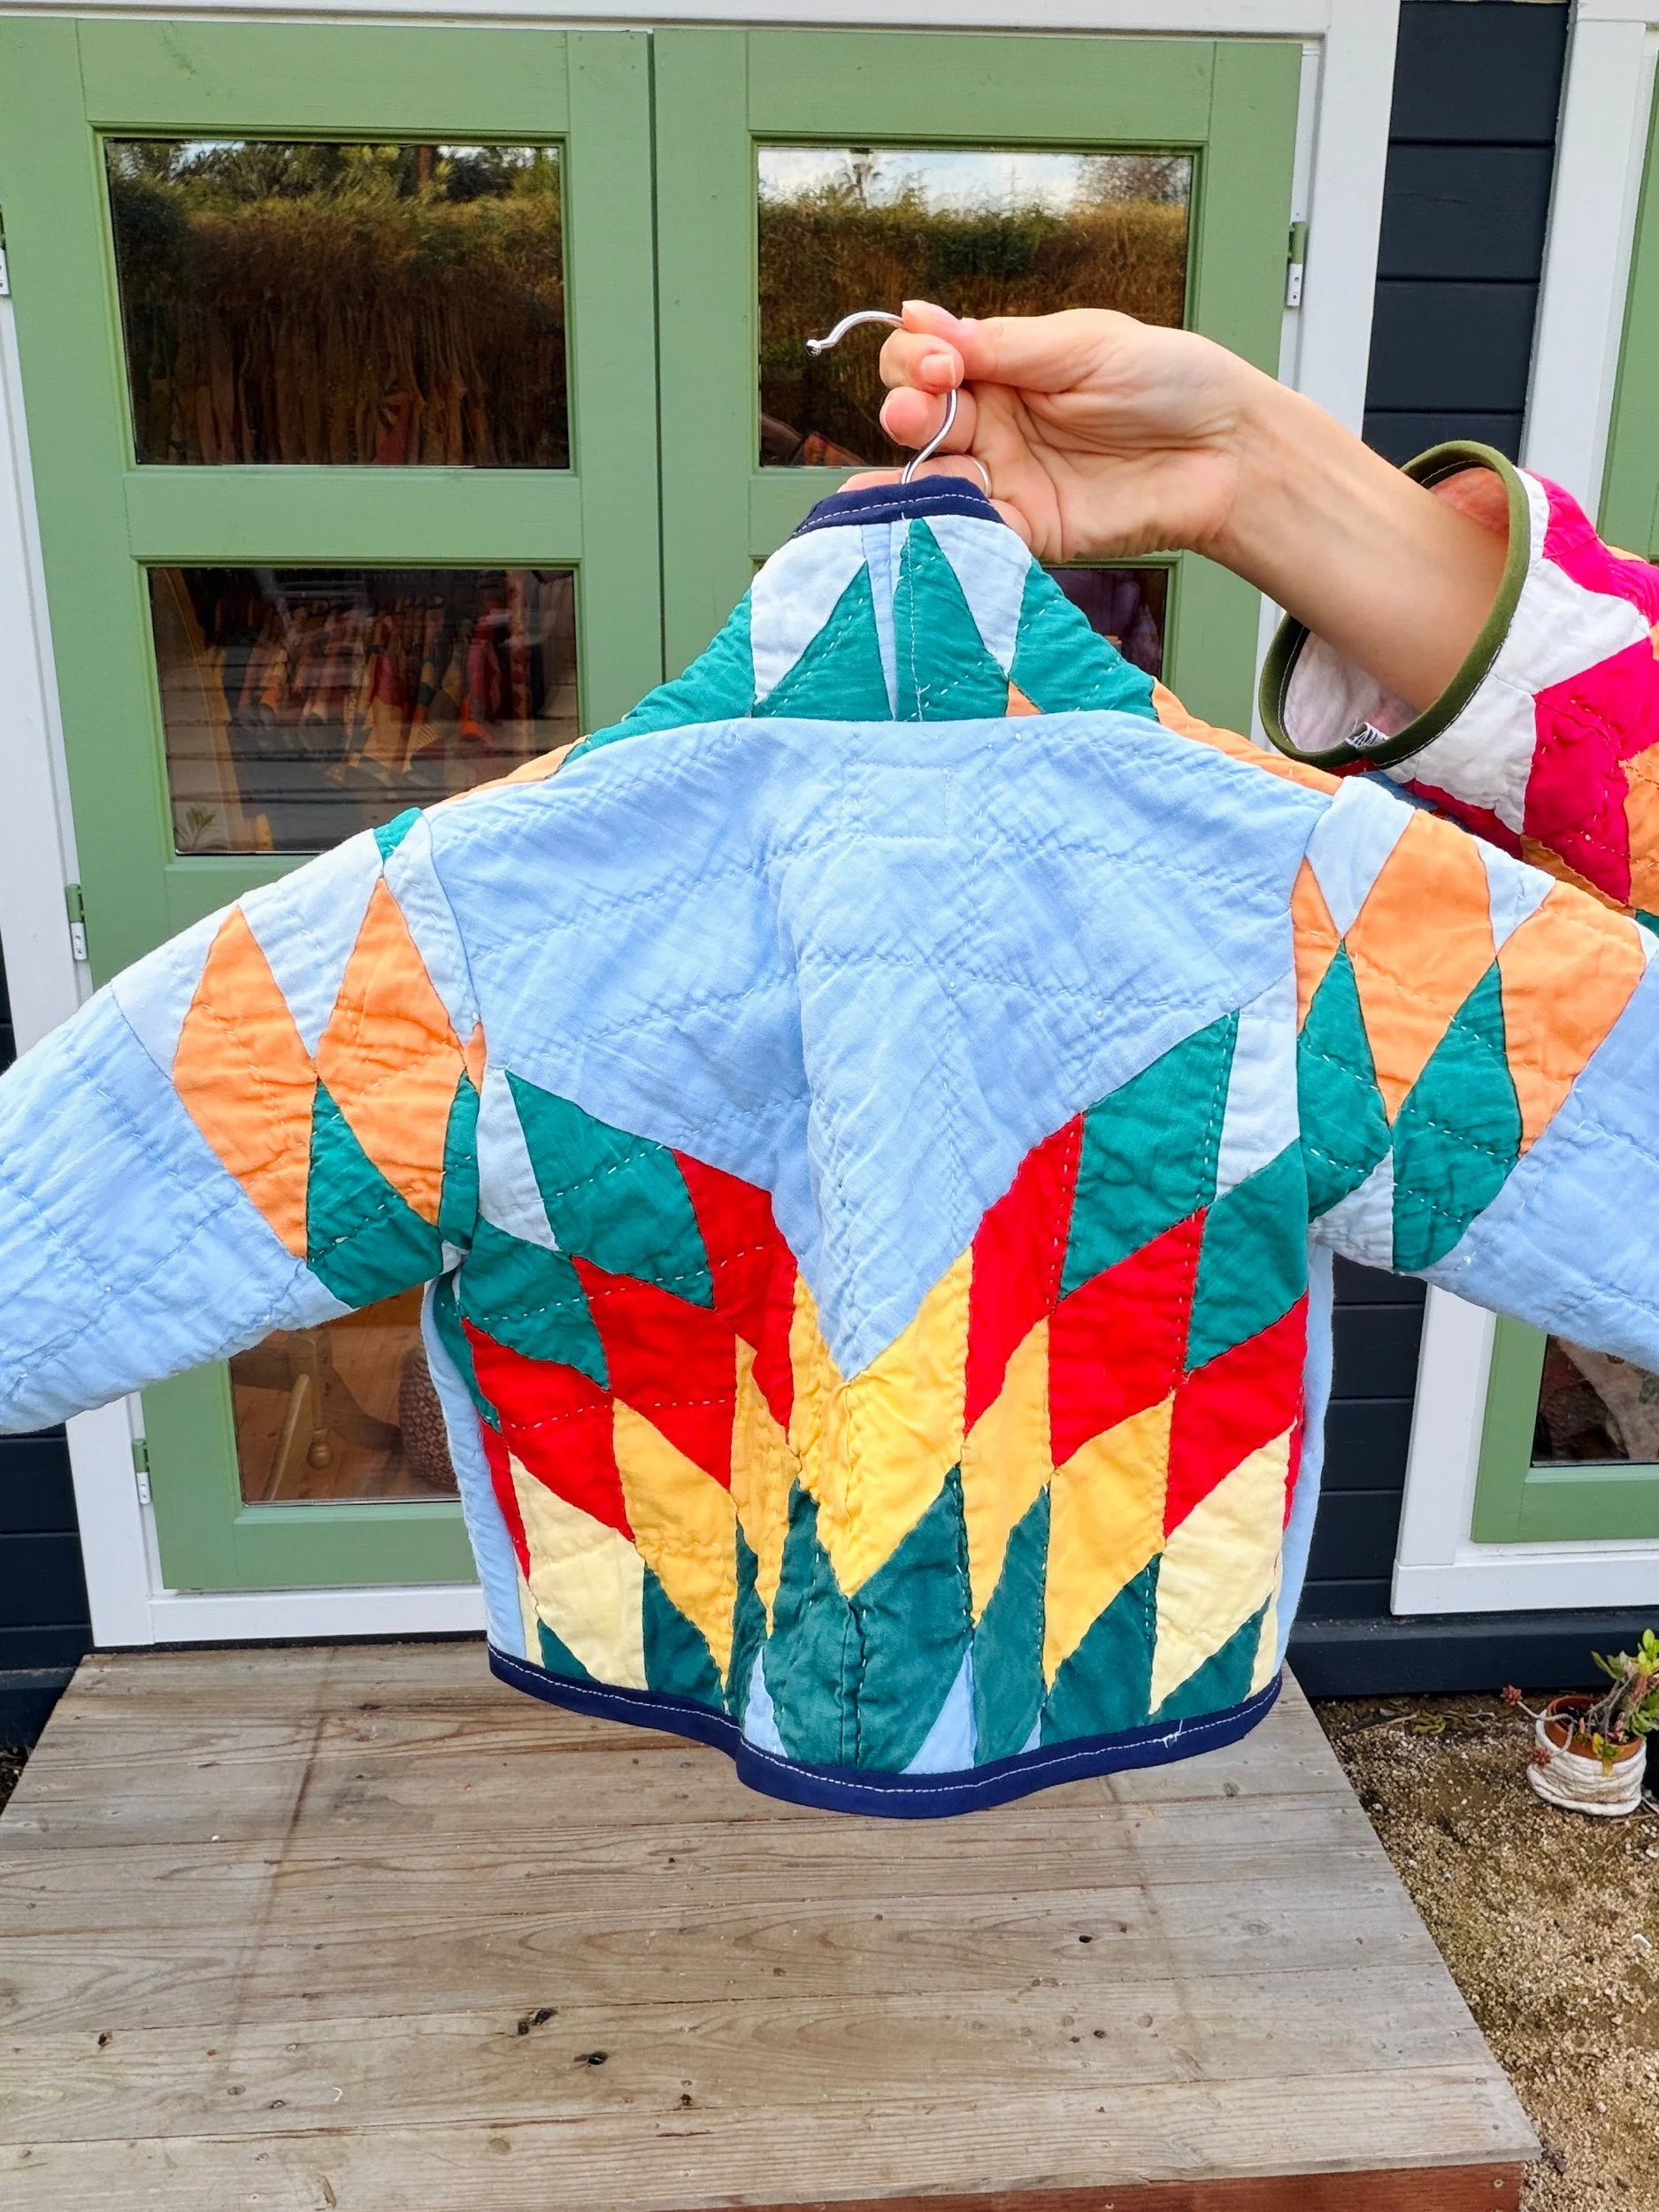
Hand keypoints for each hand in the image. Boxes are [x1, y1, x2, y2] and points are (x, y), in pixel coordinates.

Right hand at [859, 300, 1505, 712]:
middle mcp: (995, 423)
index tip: (941, 361)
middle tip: (919, 410)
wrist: (1227, 452)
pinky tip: (922, 514)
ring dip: (910, 472)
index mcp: (1004, 367)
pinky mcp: (1028, 533)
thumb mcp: (1084, 345)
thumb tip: (916, 317)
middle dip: (907, 410)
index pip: (926, 359)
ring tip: (922, 460)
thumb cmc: (1170, 381)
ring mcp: (1007, 480)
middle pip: (916, 418)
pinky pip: (969, 535)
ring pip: (932, 478)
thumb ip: (1002, 344)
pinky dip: (940, 528)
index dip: (917, 359)